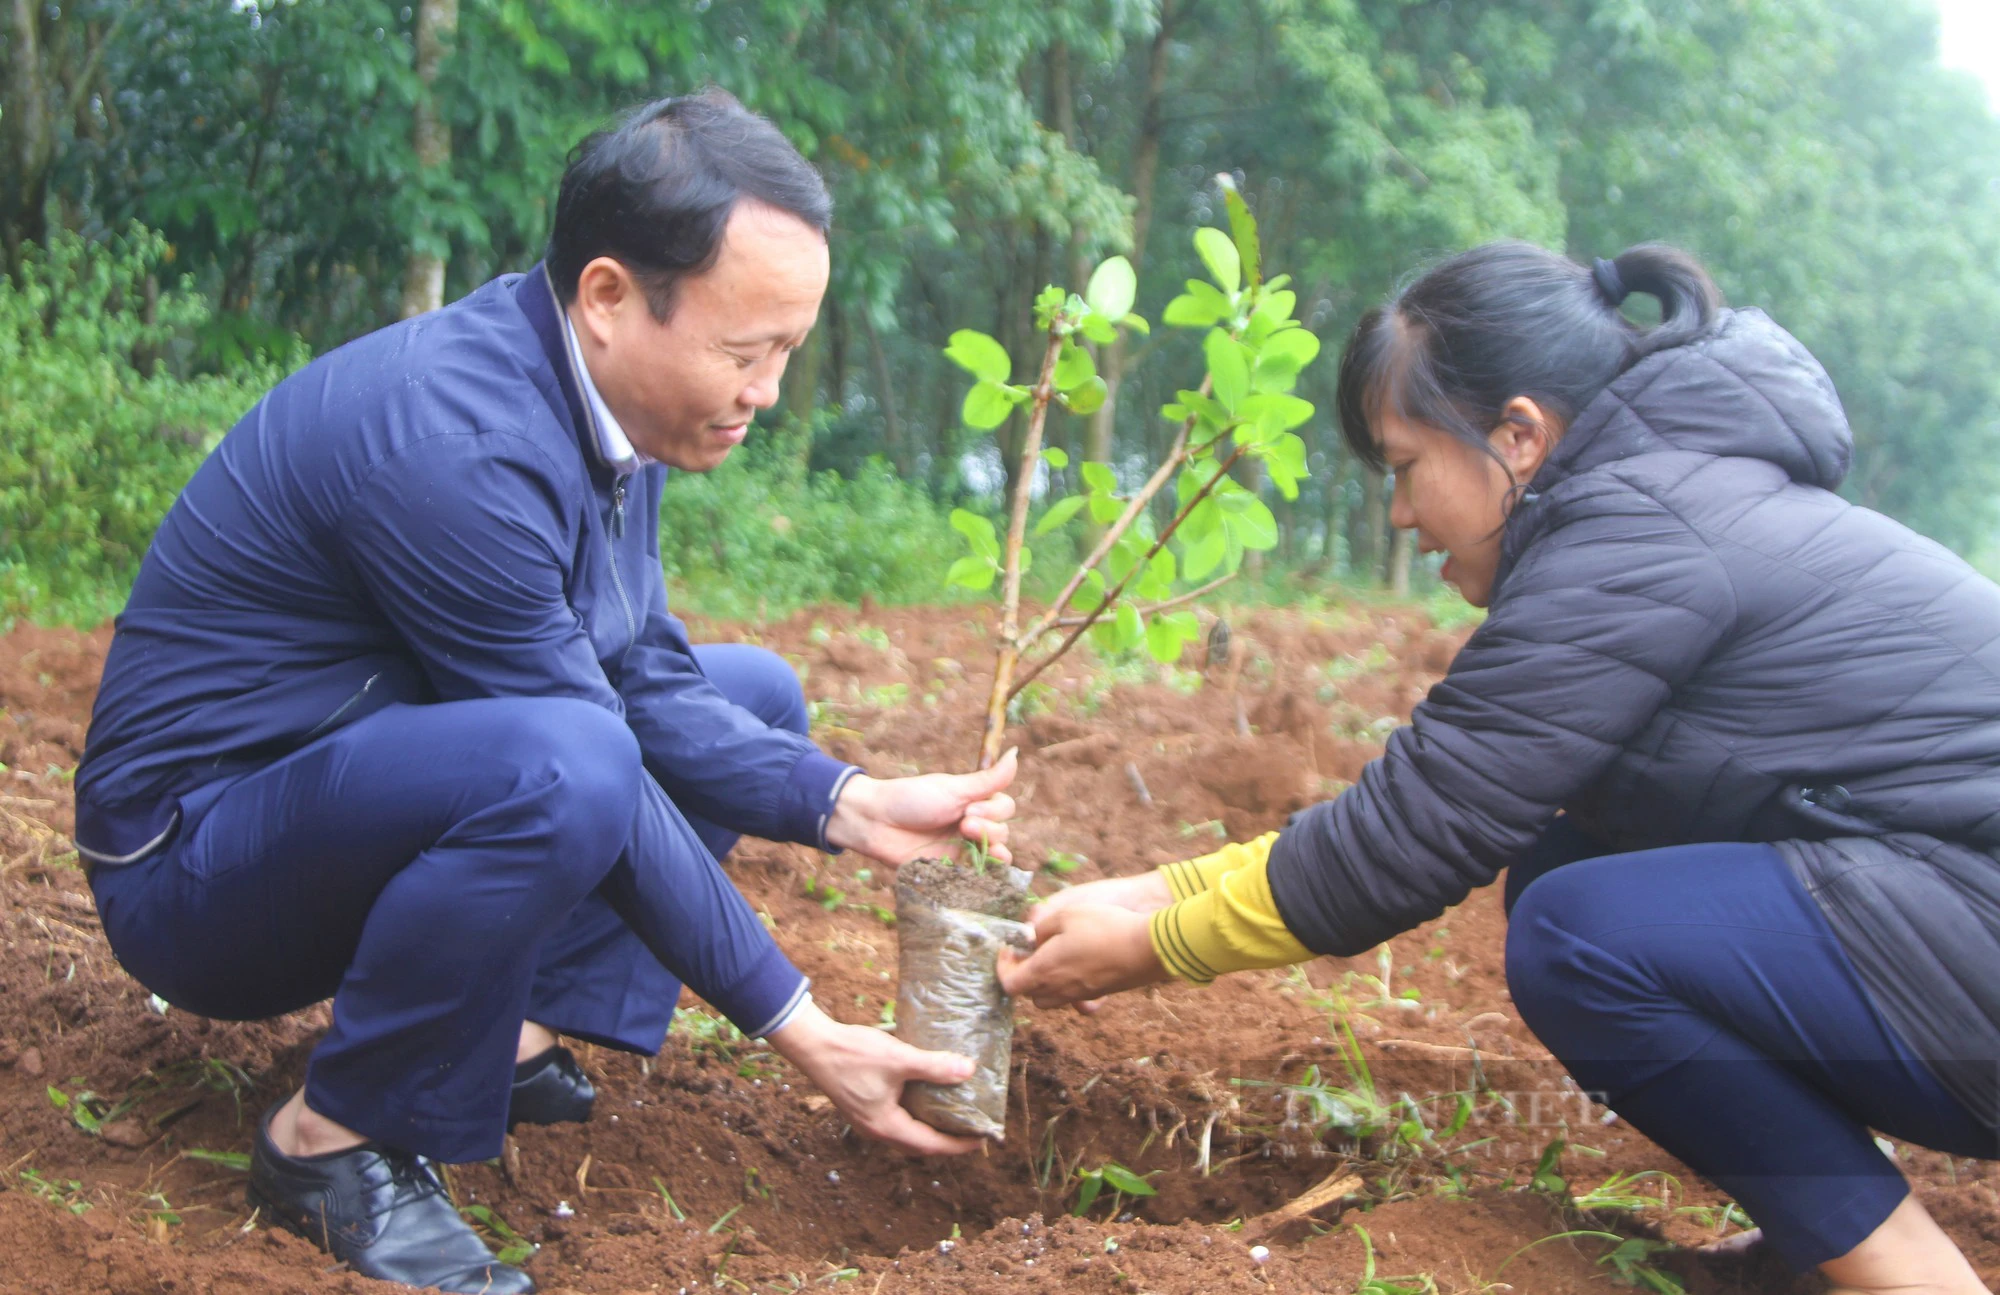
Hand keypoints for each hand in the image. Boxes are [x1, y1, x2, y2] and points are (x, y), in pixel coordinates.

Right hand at [766, 999, 983, 1155]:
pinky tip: (925, 1095)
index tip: (981, 1139)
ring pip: (907, 1133)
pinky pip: (897, 1119)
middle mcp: (877, 1130)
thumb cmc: (853, 1054)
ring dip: (930, 1127)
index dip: (959, 1145)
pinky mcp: (863, 1106)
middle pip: (919, 1145)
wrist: (814, 1045)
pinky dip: (916, 1114)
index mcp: (886, 1127)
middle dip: (947, 1140)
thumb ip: (934, 1066)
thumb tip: (969, 1071)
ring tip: (953, 1113)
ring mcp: (868, 1120)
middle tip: (971, 1128)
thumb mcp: (899, 1059)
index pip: (931, 1145)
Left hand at [824, 748, 1016, 865]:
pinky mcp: (953, 868)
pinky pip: (979, 873)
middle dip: (989, 826)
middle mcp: (972, 823)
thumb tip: (1016, 753)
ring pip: (997, 851)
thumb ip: (988, 779)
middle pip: (1004, 829)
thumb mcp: (953, 788)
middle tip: (963, 822)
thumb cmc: (911, 799)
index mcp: (973, 800)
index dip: (994, 809)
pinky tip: (981, 865)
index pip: (1005, 807)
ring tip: (964, 837)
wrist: (876, 822)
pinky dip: (984, 869)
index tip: (969, 807)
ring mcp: (963, 847)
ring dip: (988, 845)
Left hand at [1014, 871, 1172, 1012]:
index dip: (1003, 967)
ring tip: (1052, 958)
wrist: (1146, 948)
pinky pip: (1073, 998)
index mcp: (1044, 970)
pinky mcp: (1098, 994)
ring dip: (1044, 982)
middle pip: (1028, 993)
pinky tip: (1077, 967)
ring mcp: (1080, 995)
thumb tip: (1030, 938)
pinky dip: (1068, 987)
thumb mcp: (1065, 914)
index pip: (1009, 983)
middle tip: (1029, 951)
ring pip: (1050, 999)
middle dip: (1023, 973)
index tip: (1009, 948)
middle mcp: (1058, 989)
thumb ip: (1040, 927)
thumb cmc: (1103, 926)